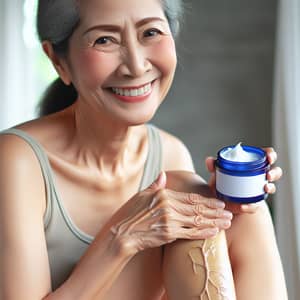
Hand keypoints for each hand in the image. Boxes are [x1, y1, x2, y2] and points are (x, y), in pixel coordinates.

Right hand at [110, 172, 232, 254]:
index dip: (207, 200)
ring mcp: (170, 220)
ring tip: (226, 222)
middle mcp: (169, 206)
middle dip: (215, 211)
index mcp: (164, 195)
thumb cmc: (130, 214)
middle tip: (229, 213)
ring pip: (197, 221)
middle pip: (197, 209)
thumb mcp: (141, 195)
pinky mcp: (169, 234)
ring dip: (214, 221)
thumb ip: (155, 185)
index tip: (219, 203)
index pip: (191, 197)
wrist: (121, 234)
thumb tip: (163, 175)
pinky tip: (214, 231)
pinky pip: (190, 233)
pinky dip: (204, 232)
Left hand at [205, 147, 282, 213]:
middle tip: (268, 175)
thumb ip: (213, 166)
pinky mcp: (253, 204)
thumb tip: (209, 160)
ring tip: (264, 188)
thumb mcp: (216, 173)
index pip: (266, 156)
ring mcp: (258, 191)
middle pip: (275, 171)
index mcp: (252, 165)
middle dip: (274, 172)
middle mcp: (259, 177)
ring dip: (270, 187)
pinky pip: (256, 205)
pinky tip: (243, 206)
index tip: (269, 156)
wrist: (218, 201)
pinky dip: (250, 206)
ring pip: (271, 187)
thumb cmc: (221, 182)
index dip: (271, 155)